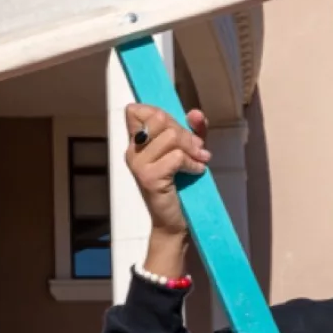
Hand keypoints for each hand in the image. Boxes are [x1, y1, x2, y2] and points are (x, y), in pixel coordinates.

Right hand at [124, 104, 209, 238]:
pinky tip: (196, 171)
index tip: (177, 127)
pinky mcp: (150, 177)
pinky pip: (177, 157)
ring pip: (170, 136)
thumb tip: (195, 113)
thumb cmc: (180, 184)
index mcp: (137, 141)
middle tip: (196, 147)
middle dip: (184, 131)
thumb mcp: (189, 150)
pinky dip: (192, 163)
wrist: (174, 221)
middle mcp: (133, 150)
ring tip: (198, 159)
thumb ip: (192, 130)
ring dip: (191, 148)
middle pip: (159, 119)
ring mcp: (139, 164)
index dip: (159, 112)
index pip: (136, 111)